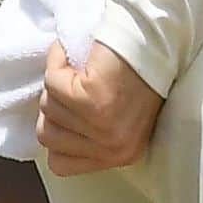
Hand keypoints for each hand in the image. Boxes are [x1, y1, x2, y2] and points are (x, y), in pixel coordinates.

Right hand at [38, 40, 158, 176]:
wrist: (154, 38)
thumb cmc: (135, 72)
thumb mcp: (116, 118)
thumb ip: (87, 135)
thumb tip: (51, 130)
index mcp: (120, 155)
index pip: (60, 164)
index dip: (57, 131)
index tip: (71, 108)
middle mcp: (113, 147)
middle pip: (48, 136)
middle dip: (55, 106)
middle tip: (78, 84)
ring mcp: (104, 126)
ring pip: (48, 108)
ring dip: (58, 83)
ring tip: (82, 70)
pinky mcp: (93, 99)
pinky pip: (52, 84)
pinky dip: (57, 64)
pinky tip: (75, 58)